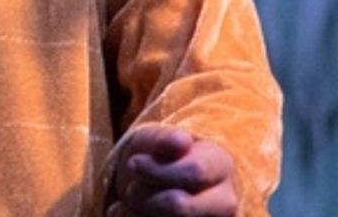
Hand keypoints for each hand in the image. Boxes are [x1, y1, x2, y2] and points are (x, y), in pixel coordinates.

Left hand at [108, 126, 236, 215]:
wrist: (157, 183)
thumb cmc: (159, 156)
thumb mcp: (156, 140)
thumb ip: (165, 140)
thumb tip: (181, 142)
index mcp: (220, 164)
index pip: (195, 172)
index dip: (158, 170)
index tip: (133, 163)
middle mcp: (226, 201)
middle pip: (180, 206)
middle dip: (144, 197)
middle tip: (130, 189)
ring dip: (137, 215)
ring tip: (127, 204)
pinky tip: (123, 215)